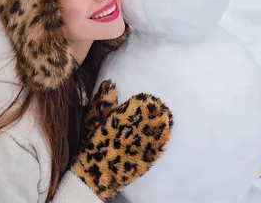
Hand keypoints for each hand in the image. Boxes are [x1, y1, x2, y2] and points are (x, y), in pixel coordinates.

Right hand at [72, 80, 173, 200]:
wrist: (93, 177)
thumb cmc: (91, 145)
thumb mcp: (92, 121)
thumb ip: (103, 102)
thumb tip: (110, 83)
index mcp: (116, 121)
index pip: (136, 107)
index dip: (145, 102)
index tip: (151, 98)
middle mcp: (129, 133)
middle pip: (148, 119)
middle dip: (156, 112)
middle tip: (163, 107)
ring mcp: (137, 148)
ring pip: (154, 132)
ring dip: (162, 124)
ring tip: (168, 117)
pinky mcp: (143, 161)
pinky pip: (156, 148)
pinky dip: (163, 140)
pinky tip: (167, 134)